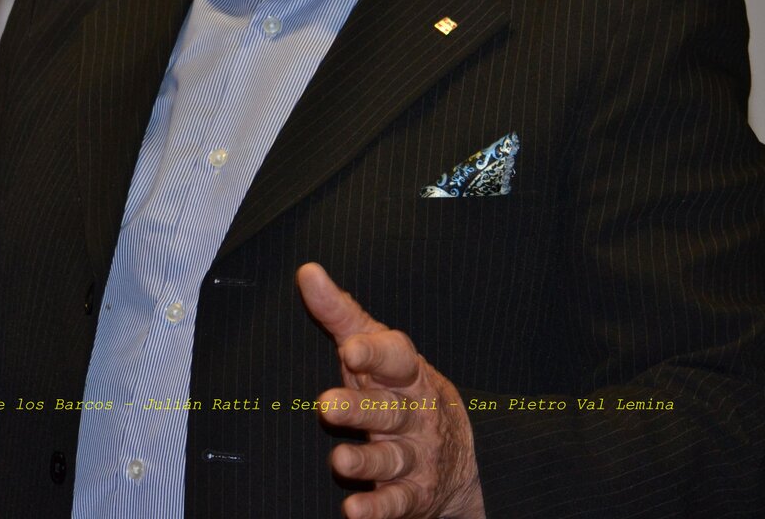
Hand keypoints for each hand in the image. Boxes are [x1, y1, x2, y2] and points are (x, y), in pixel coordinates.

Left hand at [297, 263, 485, 518]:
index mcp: (405, 373)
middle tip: (326, 404)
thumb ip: (341, 314)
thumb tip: (307, 271)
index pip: (396, 357)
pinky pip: (396, 503)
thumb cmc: (398, 389)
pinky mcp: (412, 494)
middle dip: (360, 409)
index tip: (350, 349)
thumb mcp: (377, 350)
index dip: (374, 352)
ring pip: (391, 457)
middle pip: (388, 410)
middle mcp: (413, 413)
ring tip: (339, 461)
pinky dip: (377, 509)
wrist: (458, 454)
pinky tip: (355, 512)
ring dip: (365, 461)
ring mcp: (415, 455)